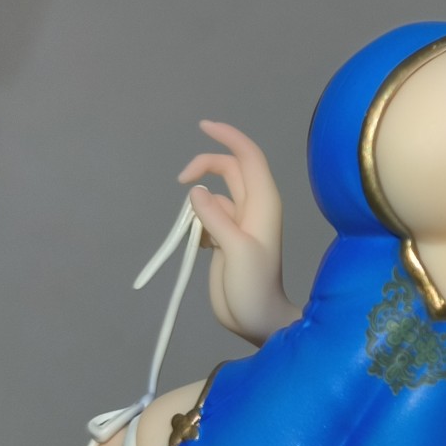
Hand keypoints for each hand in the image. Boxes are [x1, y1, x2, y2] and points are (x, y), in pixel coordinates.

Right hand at [178, 120, 288, 340]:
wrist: (256, 319)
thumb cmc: (254, 286)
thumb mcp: (236, 250)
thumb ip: (216, 218)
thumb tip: (196, 191)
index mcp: (264, 202)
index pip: (248, 156)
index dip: (228, 137)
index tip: (203, 126)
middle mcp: (253, 207)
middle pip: (228, 169)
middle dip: (204, 167)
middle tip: (181, 181)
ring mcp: (239, 222)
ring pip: (214, 195)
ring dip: (197, 204)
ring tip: (196, 234)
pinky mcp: (226, 237)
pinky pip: (207, 216)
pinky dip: (196, 224)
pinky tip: (198, 247)